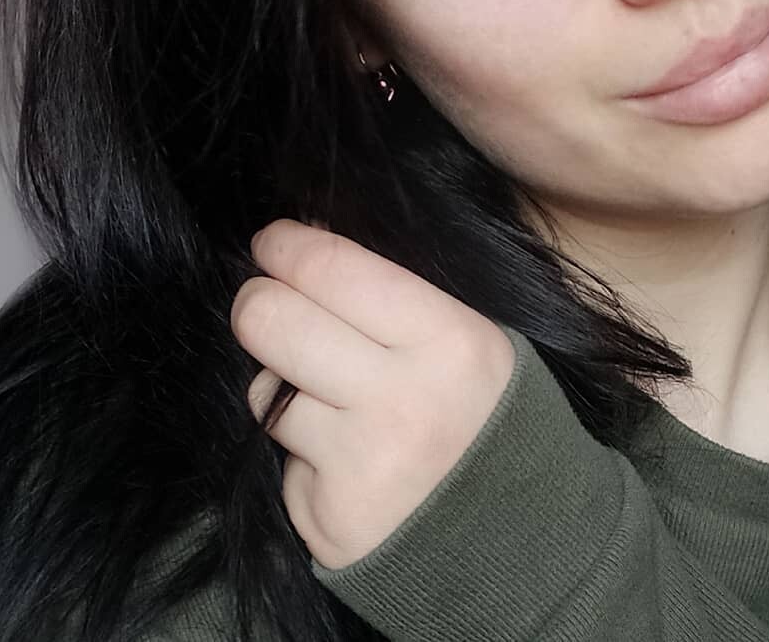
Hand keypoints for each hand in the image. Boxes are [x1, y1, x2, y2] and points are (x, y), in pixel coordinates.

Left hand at [230, 218, 516, 570]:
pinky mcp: (329, 519)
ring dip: (278, 385)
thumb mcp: (462, 333)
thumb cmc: (475, 409)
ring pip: (264, 391)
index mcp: (448, 339)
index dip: (287, 246)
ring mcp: (363, 465)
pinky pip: (279, 457)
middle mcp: (404, 402)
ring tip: (327, 395)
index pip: (332, 269)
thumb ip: (390, 287)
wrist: (512, 531)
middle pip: (272, 321)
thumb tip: (305, 238)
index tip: (272, 241)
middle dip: (256, 302)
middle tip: (264, 301)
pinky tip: (340, 456)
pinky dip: (297, 450)